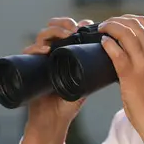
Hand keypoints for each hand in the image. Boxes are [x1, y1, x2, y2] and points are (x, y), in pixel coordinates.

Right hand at [21, 17, 93, 143]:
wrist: (53, 119)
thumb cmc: (69, 101)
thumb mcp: (86, 82)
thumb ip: (96, 71)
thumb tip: (116, 58)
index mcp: (65, 53)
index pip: (68, 30)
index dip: (77, 25)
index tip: (88, 25)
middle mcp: (51, 52)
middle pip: (54, 28)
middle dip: (64, 24)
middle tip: (75, 28)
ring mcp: (39, 58)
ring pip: (42, 36)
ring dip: (53, 32)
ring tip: (65, 35)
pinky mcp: (28, 67)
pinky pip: (27, 53)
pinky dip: (35, 48)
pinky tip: (45, 50)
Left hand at [98, 15, 143, 143]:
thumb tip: (122, 47)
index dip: (126, 18)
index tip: (115, 22)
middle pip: (133, 24)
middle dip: (115, 21)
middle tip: (103, 26)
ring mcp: (143, 62)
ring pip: (124, 33)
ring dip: (109, 28)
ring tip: (100, 31)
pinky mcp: (131, 74)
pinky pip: (116, 52)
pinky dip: (107, 44)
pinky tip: (102, 43)